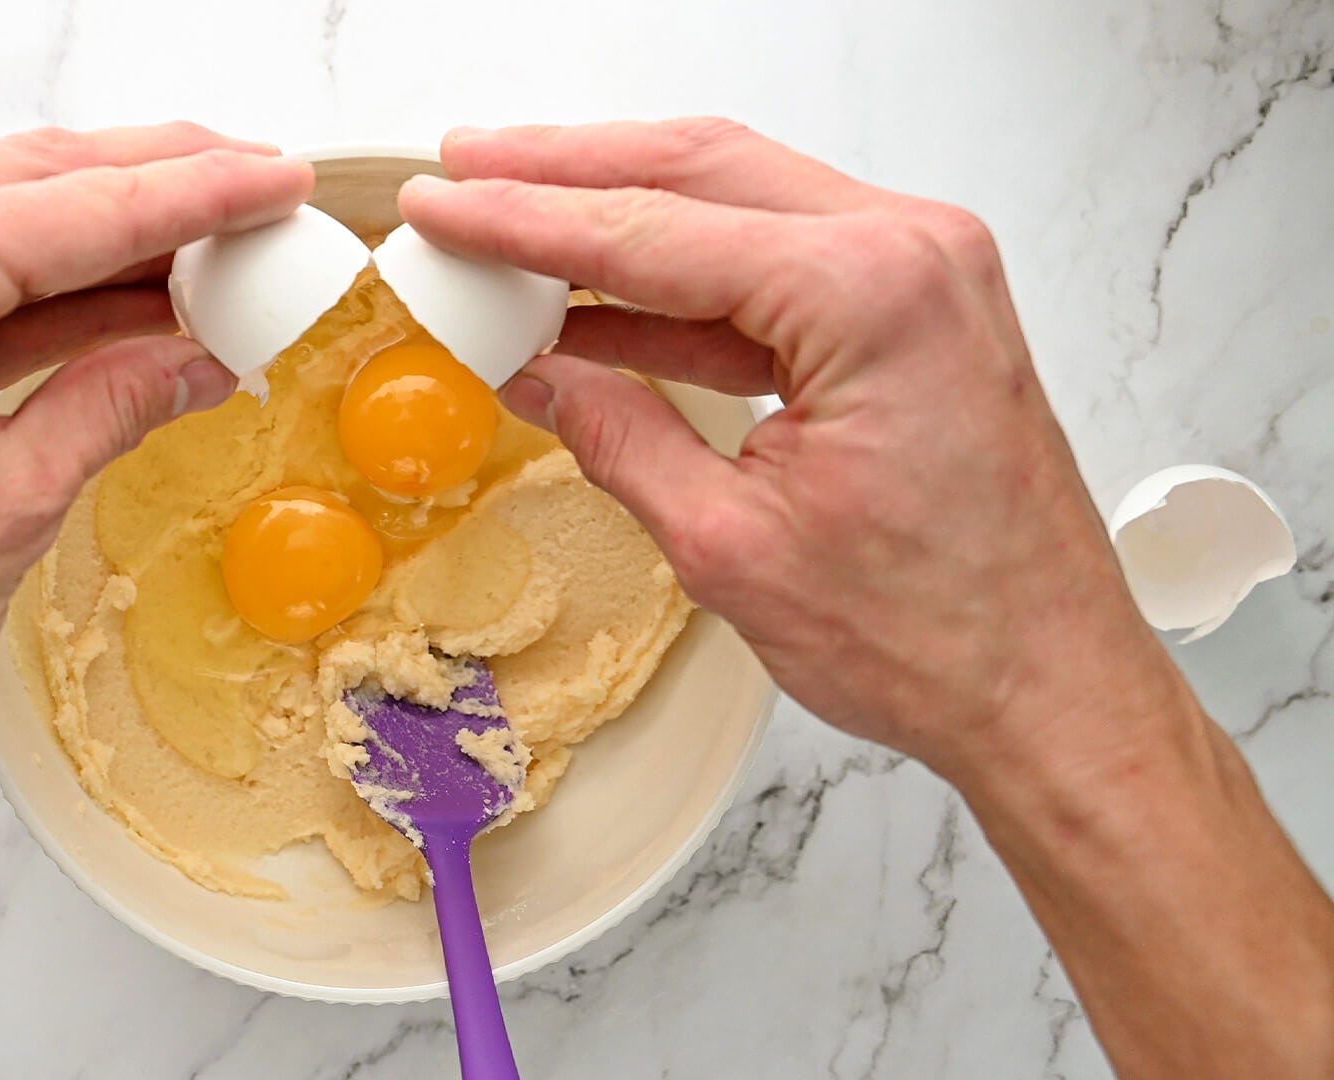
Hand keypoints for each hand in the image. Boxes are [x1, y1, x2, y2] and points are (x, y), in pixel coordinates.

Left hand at [0, 124, 312, 776]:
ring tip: (209, 252)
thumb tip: (192, 360)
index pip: (85, 206)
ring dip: (105, 231)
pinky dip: (41, 282)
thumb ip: (113, 403)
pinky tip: (121, 300)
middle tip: (256, 191)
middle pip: (38, 178)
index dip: (202, 192)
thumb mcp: (10, 503)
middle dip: (159, 182)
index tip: (274, 182)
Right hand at [398, 121, 1185, 779]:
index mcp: (872, 295)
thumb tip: (538, 375)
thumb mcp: (733, 547)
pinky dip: (679, 283)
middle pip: (700, 170)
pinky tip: (596, 305)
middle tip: (469, 165)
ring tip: (513, 222)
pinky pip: (771, 268)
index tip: (448, 204)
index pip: (655, 232)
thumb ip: (619, 438)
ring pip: (736, 201)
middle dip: (569, 168)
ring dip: (621, 215)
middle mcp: (911, 254)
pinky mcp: (913, 315)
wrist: (1051, 691)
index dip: (527, 219)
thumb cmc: (942, 637)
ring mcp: (921, 276)